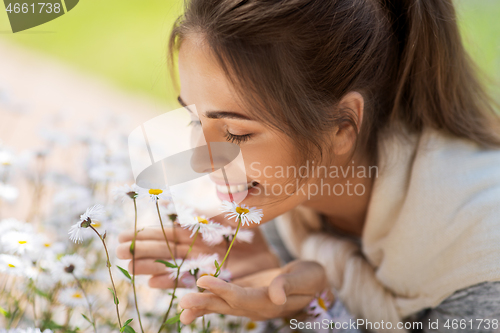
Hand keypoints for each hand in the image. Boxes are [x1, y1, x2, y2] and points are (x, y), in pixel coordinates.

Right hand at [115, 224, 279, 287]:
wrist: (268, 256)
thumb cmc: (248, 233)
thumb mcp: (228, 216)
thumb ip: (205, 211)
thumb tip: (182, 198)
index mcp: (196, 234)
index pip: (166, 233)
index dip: (146, 235)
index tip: (124, 235)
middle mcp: (194, 251)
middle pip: (163, 250)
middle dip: (141, 250)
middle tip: (119, 251)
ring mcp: (200, 267)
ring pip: (170, 267)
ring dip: (150, 267)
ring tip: (131, 266)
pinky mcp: (210, 282)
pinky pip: (188, 283)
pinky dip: (172, 284)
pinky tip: (154, 283)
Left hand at [178, 260, 332, 323]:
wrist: (312, 282)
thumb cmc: (311, 277)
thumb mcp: (305, 277)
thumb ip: (288, 285)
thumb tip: (276, 295)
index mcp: (269, 303)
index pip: (242, 298)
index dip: (223, 290)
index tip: (203, 280)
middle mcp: (256, 307)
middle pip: (227, 306)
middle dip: (204, 303)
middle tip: (183, 302)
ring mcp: (249, 304)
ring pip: (223, 306)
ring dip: (202, 306)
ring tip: (182, 309)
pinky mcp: (244, 296)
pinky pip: (224, 302)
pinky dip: (208, 302)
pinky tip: (191, 307)